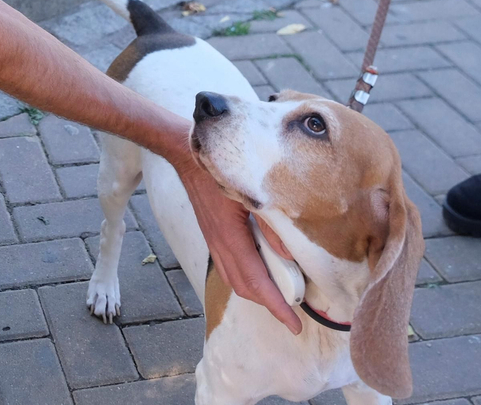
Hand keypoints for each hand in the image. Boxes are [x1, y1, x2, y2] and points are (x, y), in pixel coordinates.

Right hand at [169, 143, 301, 333]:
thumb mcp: (250, 193)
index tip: (293, 325)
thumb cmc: (220, 169)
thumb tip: (289, 255)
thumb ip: (270, 225)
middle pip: (244, 287)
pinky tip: (261, 273)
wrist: (187, 155)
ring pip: (235, 279)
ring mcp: (213, 241)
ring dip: (257, 293)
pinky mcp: (212, 235)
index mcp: (230, 236)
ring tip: (280, 298)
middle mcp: (219, 244)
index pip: (256, 281)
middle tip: (292, 315)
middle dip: (269, 305)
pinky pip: (230, 267)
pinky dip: (247, 278)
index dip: (276, 306)